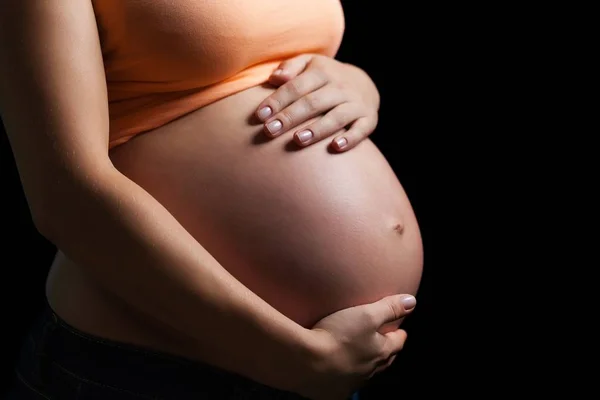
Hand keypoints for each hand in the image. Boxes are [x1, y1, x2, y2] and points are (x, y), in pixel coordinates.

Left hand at [255, 54, 379, 151]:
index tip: (260, 116)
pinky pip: (361, 129)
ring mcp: (355, 104)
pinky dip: (350, 138)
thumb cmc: (325, 78)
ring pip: (336, 117)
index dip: (277, 101)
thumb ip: (291, 68)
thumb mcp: (309, 64)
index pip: (296, 87)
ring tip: (298, 140)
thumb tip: (274, 78)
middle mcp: (340, 87)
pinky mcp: (369, 119)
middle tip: (270, 131)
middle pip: (313, 102)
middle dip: (291, 117)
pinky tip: (336, 147)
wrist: (364, 84)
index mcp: (322, 72)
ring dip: (317, 129)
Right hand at [295, 294, 415, 399]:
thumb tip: (412, 301)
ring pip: (365, 373)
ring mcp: (352, 383)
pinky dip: (345, 375)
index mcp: (381, 352)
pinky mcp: (333, 392)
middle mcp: (370, 371)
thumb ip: (389, 307)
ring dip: (365, 364)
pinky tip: (338, 370)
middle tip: (383, 341)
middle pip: (384, 360)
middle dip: (386, 350)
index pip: (397, 342)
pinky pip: (344, 383)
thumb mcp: (366, 314)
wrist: (307, 363)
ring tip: (359, 354)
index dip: (399, 334)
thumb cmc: (339, 335)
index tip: (399, 330)